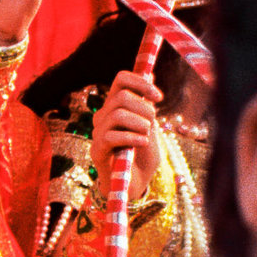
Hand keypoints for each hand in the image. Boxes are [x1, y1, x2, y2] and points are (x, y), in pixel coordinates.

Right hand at [96, 70, 162, 190]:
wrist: (135, 183)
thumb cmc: (142, 155)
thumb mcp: (150, 126)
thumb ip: (147, 103)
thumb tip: (149, 74)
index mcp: (116, 106)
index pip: (121, 79)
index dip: (140, 82)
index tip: (159, 97)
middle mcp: (103, 116)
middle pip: (122, 96)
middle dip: (145, 108)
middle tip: (153, 124)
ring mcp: (98, 132)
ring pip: (118, 114)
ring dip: (140, 124)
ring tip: (147, 136)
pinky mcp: (97, 149)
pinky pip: (112, 135)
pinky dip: (133, 138)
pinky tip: (142, 144)